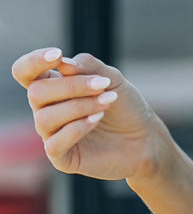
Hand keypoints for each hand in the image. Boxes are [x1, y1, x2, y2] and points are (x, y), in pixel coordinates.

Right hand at [11, 47, 163, 181]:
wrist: (145, 138)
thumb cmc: (124, 105)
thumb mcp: (112, 78)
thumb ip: (88, 67)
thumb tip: (62, 64)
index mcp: (52, 87)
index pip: (25, 72)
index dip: (34, 62)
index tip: (57, 54)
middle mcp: (46, 110)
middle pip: (36, 93)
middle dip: (71, 86)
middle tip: (103, 85)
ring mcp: (52, 135)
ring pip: (45, 118)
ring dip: (79, 106)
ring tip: (107, 102)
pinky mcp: (62, 158)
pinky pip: (54, 144)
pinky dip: (77, 128)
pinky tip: (97, 119)